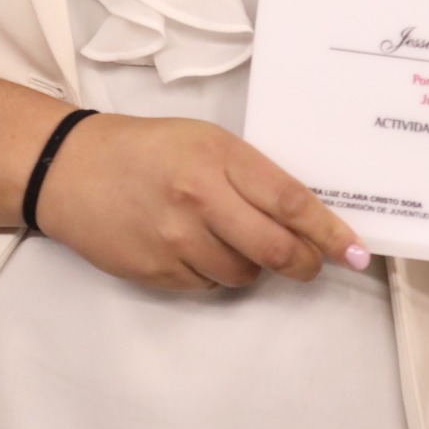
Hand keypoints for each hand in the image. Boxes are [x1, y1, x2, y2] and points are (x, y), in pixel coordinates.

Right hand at [36, 113, 368, 291]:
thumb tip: (300, 215)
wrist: (72, 169)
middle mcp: (201, 199)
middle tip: (314, 263)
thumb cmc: (146, 148)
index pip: (289, 201)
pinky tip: (200, 249)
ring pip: (245, 274)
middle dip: (306, 263)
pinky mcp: (158, 273)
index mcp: (218, 157)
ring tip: (234, 239)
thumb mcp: (204, 141)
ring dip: (256, 267)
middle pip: (277, 250)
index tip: (357, 251)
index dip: (329, 231)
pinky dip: (218, 274)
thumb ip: (250, 174)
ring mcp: (177, 241)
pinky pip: (210, 286)